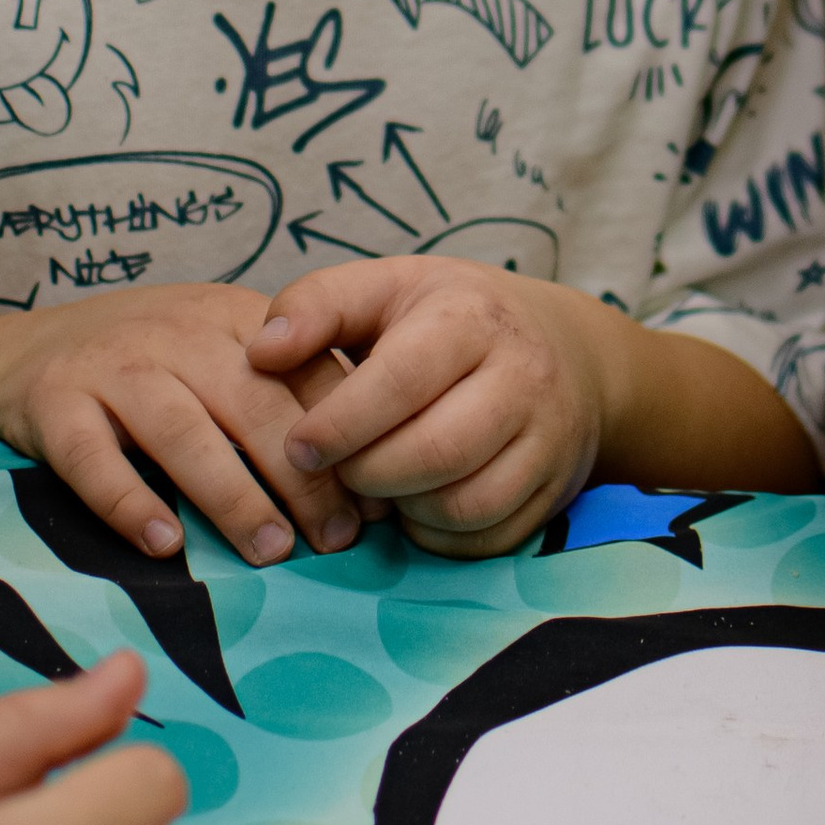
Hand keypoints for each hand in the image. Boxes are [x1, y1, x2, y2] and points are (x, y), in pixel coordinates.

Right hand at [0, 283, 360, 566]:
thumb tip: (370, 483)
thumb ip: (283, 401)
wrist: (21, 354)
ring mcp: (111, 366)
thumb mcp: (220, 358)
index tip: (378, 503)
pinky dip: (130, 502)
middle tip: (336, 540)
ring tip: (270, 551)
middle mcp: (176, 334)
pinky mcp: (53, 404)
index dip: (349, 437)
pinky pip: (93, 458)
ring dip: (232, 495)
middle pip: (253, 404)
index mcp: (233, 321)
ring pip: (182, 431)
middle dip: (303, 476)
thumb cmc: (147, 369)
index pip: (306, 373)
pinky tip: (165, 545)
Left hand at [251, 257, 620, 553]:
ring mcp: (547, 437)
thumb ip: (317, 306)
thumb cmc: (449, 317)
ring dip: (403, 510)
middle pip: (435, 452)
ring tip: (375, 483)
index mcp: (470, 318)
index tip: (298, 445)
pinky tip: (415, 506)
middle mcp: (522, 376)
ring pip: (466, 504)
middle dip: (366, 474)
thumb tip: (261, 353)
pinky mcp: (557, 489)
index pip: (400, 382)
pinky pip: (490, 538)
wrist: (563, 348)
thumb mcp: (387, 286)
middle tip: (332, 471)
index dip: (340, 424)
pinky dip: (440, 537)